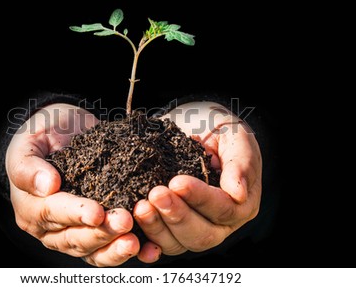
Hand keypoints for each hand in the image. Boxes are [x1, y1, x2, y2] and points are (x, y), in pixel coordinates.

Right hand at [6, 103, 145, 266]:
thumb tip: (46, 186)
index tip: (97, 213)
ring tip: (135, 242)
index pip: (52, 214)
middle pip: (75, 238)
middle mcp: (51, 228)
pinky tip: (149, 249)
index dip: (76, 214)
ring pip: (94, 251)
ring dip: (116, 248)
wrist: (64, 131)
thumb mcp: (28, 143)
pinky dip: (130, 250)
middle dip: (102, 233)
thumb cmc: (42, 135)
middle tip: (125, 221)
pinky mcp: (97, 230)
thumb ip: (28, 166)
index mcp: (32, 208)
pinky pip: (111, 248)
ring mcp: (75, 232)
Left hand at [134, 102, 261, 256]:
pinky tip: (130, 228)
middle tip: (156, 194)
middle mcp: (218, 224)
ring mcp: (192, 229)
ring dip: (156, 227)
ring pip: (177, 243)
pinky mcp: (168, 229)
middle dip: (176, 216)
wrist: (193, 126)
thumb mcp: (235, 138)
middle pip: (201, 235)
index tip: (177, 182)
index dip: (200, 199)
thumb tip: (238, 194)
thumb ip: (241, 163)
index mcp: (239, 204)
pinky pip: (156, 242)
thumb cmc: (219, 130)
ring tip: (140, 206)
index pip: (223, 209)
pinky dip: (144, 240)